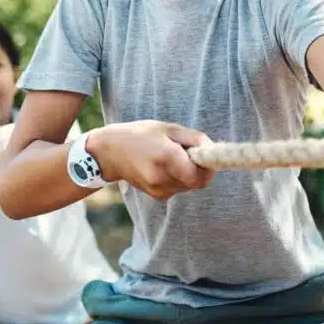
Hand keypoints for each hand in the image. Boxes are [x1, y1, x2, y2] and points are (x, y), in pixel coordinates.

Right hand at [90, 121, 214, 200]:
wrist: (110, 152)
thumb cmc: (141, 135)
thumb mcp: (168, 128)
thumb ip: (195, 139)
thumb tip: (213, 149)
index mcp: (167, 157)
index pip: (201, 175)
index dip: (208, 167)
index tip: (205, 155)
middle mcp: (163, 178)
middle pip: (197, 182)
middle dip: (198, 169)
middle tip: (187, 152)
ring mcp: (158, 190)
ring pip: (189, 186)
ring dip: (188, 173)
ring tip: (171, 157)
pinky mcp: (157, 195)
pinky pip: (178, 188)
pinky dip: (178, 178)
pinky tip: (164, 166)